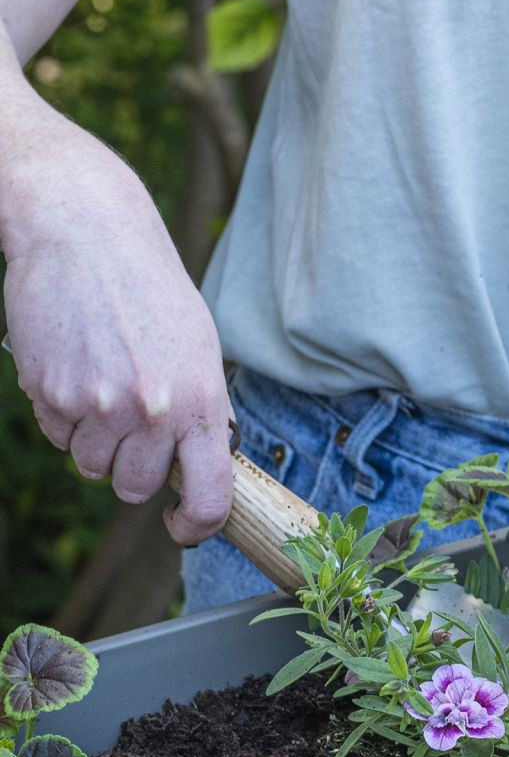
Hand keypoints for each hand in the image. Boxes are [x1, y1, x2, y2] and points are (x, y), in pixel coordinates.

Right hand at [1, 95, 233, 543]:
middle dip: (132, 470)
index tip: (182, 526)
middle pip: (136, 488)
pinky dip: (63, 415)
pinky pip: (57, 436)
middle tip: (132, 428)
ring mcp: (98, 405)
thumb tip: (207, 460)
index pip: (210, 496)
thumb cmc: (149, 287)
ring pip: (91, 465)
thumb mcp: (199, 346)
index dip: (197, 525)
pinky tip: (74, 368)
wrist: (85, 231)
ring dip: (95, 441)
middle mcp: (153, 411)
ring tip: (102, 385)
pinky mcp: (50, 393)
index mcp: (202, 400)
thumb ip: (204, 407)